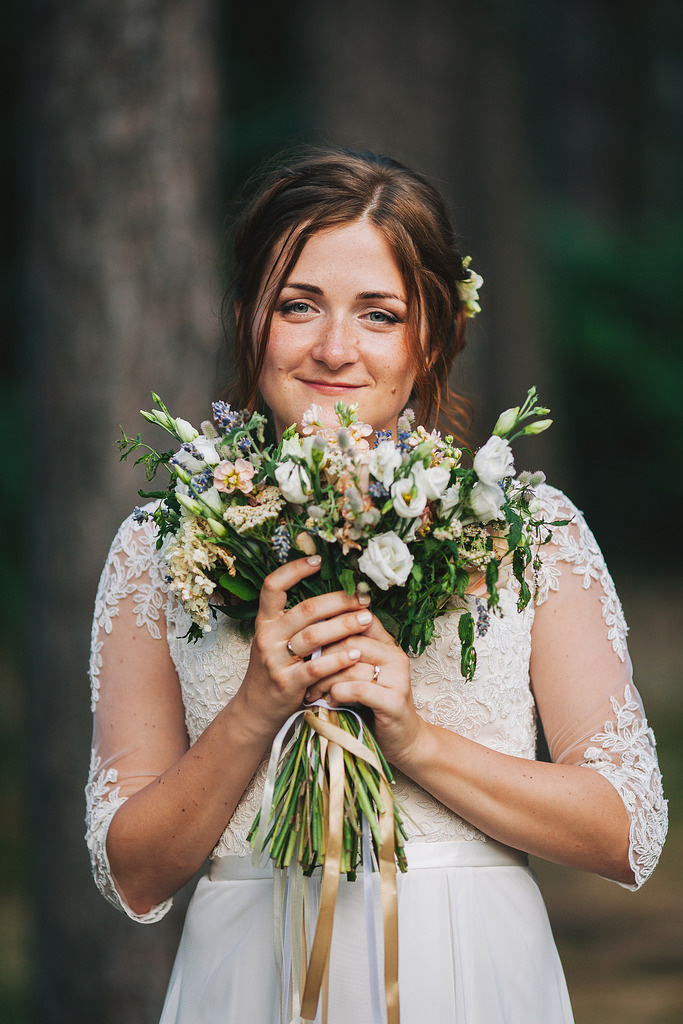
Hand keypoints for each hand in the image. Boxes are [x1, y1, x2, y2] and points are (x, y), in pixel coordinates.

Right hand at [233, 556, 374, 740]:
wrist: (256, 710)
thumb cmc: (274, 669)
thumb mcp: (275, 640)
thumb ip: (294, 620)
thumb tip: (331, 596)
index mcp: (265, 622)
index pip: (272, 586)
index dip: (294, 569)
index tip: (318, 559)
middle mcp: (266, 637)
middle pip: (305, 610)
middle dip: (338, 601)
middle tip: (363, 597)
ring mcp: (275, 661)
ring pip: (314, 636)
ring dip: (344, 626)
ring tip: (366, 620)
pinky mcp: (287, 684)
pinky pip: (317, 667)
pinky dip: (339, 659)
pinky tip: (357, 653)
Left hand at [305, 613, 426, 768]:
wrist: (400, 739)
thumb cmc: (372, 704)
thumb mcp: (358, 674)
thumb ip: (344, 654)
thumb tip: (308, 634)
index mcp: (387, 644)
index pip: (358, 619)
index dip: (330, 623)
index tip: (308, 635)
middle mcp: (395, 656)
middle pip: (350, 640)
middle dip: (322, 655)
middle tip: (304, 670)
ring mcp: (398, 678)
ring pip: (351, 665)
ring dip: (324, 679)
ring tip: (312, 691)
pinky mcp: (394, 702)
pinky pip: (357, 689)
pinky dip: (338, 694)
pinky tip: (331, 702)